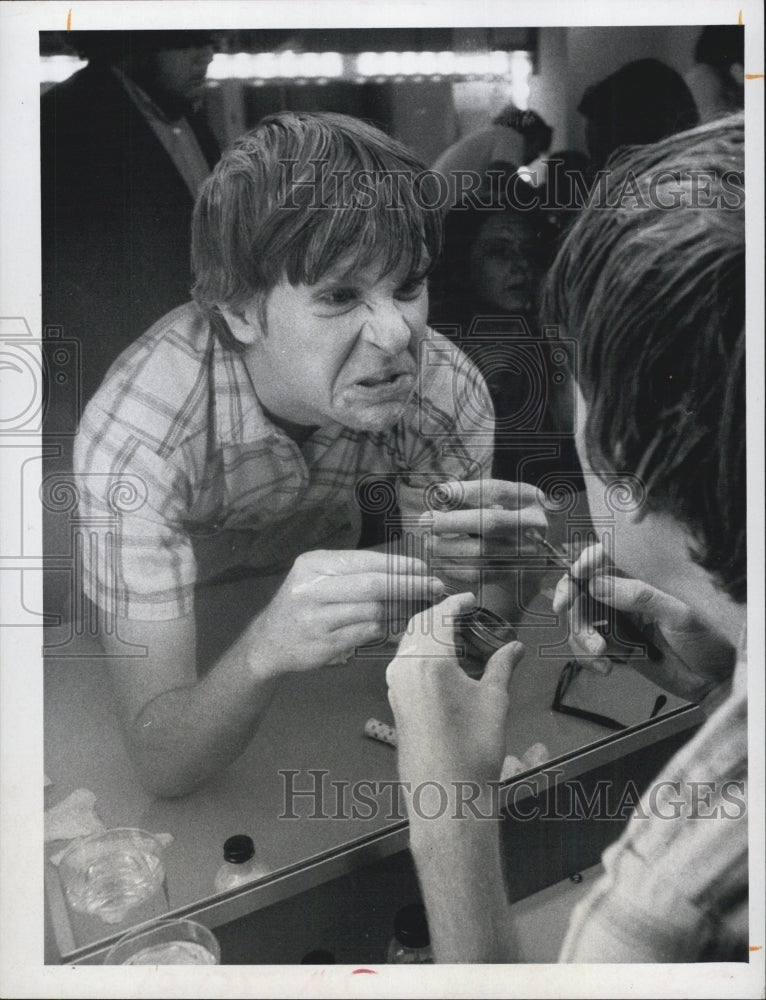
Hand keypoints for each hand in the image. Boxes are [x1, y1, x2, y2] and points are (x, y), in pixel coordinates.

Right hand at [249, 549, 442, 675]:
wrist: (269, 640)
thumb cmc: (303, 603)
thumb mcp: (318, 577)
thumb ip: (353, 572)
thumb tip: (403, 570)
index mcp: (314, 565)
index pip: (365, 562)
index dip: (398, 565)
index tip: (423, 568)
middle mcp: (313, 589)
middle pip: (372, 585)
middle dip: (408, 585)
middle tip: (434, 587)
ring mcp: (317, 618)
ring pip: (373, 610)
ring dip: (401, 609)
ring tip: (419, 607)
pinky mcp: (325, 644)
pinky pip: (366, 632)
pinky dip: (386, 628)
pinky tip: (397, 625)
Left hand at [386, 592, 525, 793]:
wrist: (446, 793)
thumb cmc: (474, 747)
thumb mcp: (494, 699)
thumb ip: (502, 665)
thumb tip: (515, 647)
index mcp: (429, 660)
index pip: (440, 616)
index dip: (456, 602)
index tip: (470, 598)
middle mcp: (405, 666)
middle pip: (420, 624)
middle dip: (441, 614)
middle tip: (465, 612)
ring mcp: (395, 684)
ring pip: (409, 642)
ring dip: (430, 632)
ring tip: (458, 635)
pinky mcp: (395, 699)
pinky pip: (404, 661)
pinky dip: (421, 651)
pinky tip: (444, 660)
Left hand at [416, 479, 547, 590]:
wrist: (531, 557)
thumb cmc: (505, 520)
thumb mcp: (498, 502)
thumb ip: (471, 497)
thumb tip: (440, 495)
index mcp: (530, 498)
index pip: (495, 491)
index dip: (465, 491)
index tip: (440, 493)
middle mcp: (534, 525)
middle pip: (489, 522)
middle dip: (452, 521)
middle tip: (426, 520)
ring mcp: (528, 553)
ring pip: (481, 552)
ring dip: (447, 548)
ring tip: (429, 542)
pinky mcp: (515, 576)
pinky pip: (479, 574)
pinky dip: (454, 567)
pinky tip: (441, 560)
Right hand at [552, 543, 734, 699]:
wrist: (714, 681)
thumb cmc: (708, 640)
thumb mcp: (680, 614)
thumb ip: (640, 597)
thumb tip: (597, 583)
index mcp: (642, 579)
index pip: (606, 558)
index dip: (586, 561)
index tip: (576, 574)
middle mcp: (625, 596)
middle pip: (582, 590)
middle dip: (573, 605)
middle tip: (568, 614)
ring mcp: (618, 621)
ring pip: (581, 621)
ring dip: (582, 638)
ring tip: (601, 655)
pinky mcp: (615, 645)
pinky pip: (587, 647)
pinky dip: (588, 658)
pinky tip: (605, 668)